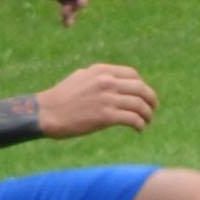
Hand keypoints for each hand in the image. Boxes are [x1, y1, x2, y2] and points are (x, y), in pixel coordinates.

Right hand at [33, 63, 156, 138]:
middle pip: (141, 89)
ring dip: (147, 115)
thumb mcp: (81, 77)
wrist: (47, 113)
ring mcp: (107, 99)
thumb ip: (100, 77)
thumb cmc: (62, 97)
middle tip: (152, 109)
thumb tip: (117, 80)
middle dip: (151, 100)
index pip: (133, 75)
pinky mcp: (106, 116)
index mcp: (101, 71)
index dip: (142, 86)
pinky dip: (140, 125)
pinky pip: (133, 119)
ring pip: (140, 105)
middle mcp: (106, 82)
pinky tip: (139, 129)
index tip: (143, 96)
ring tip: (146, 121)